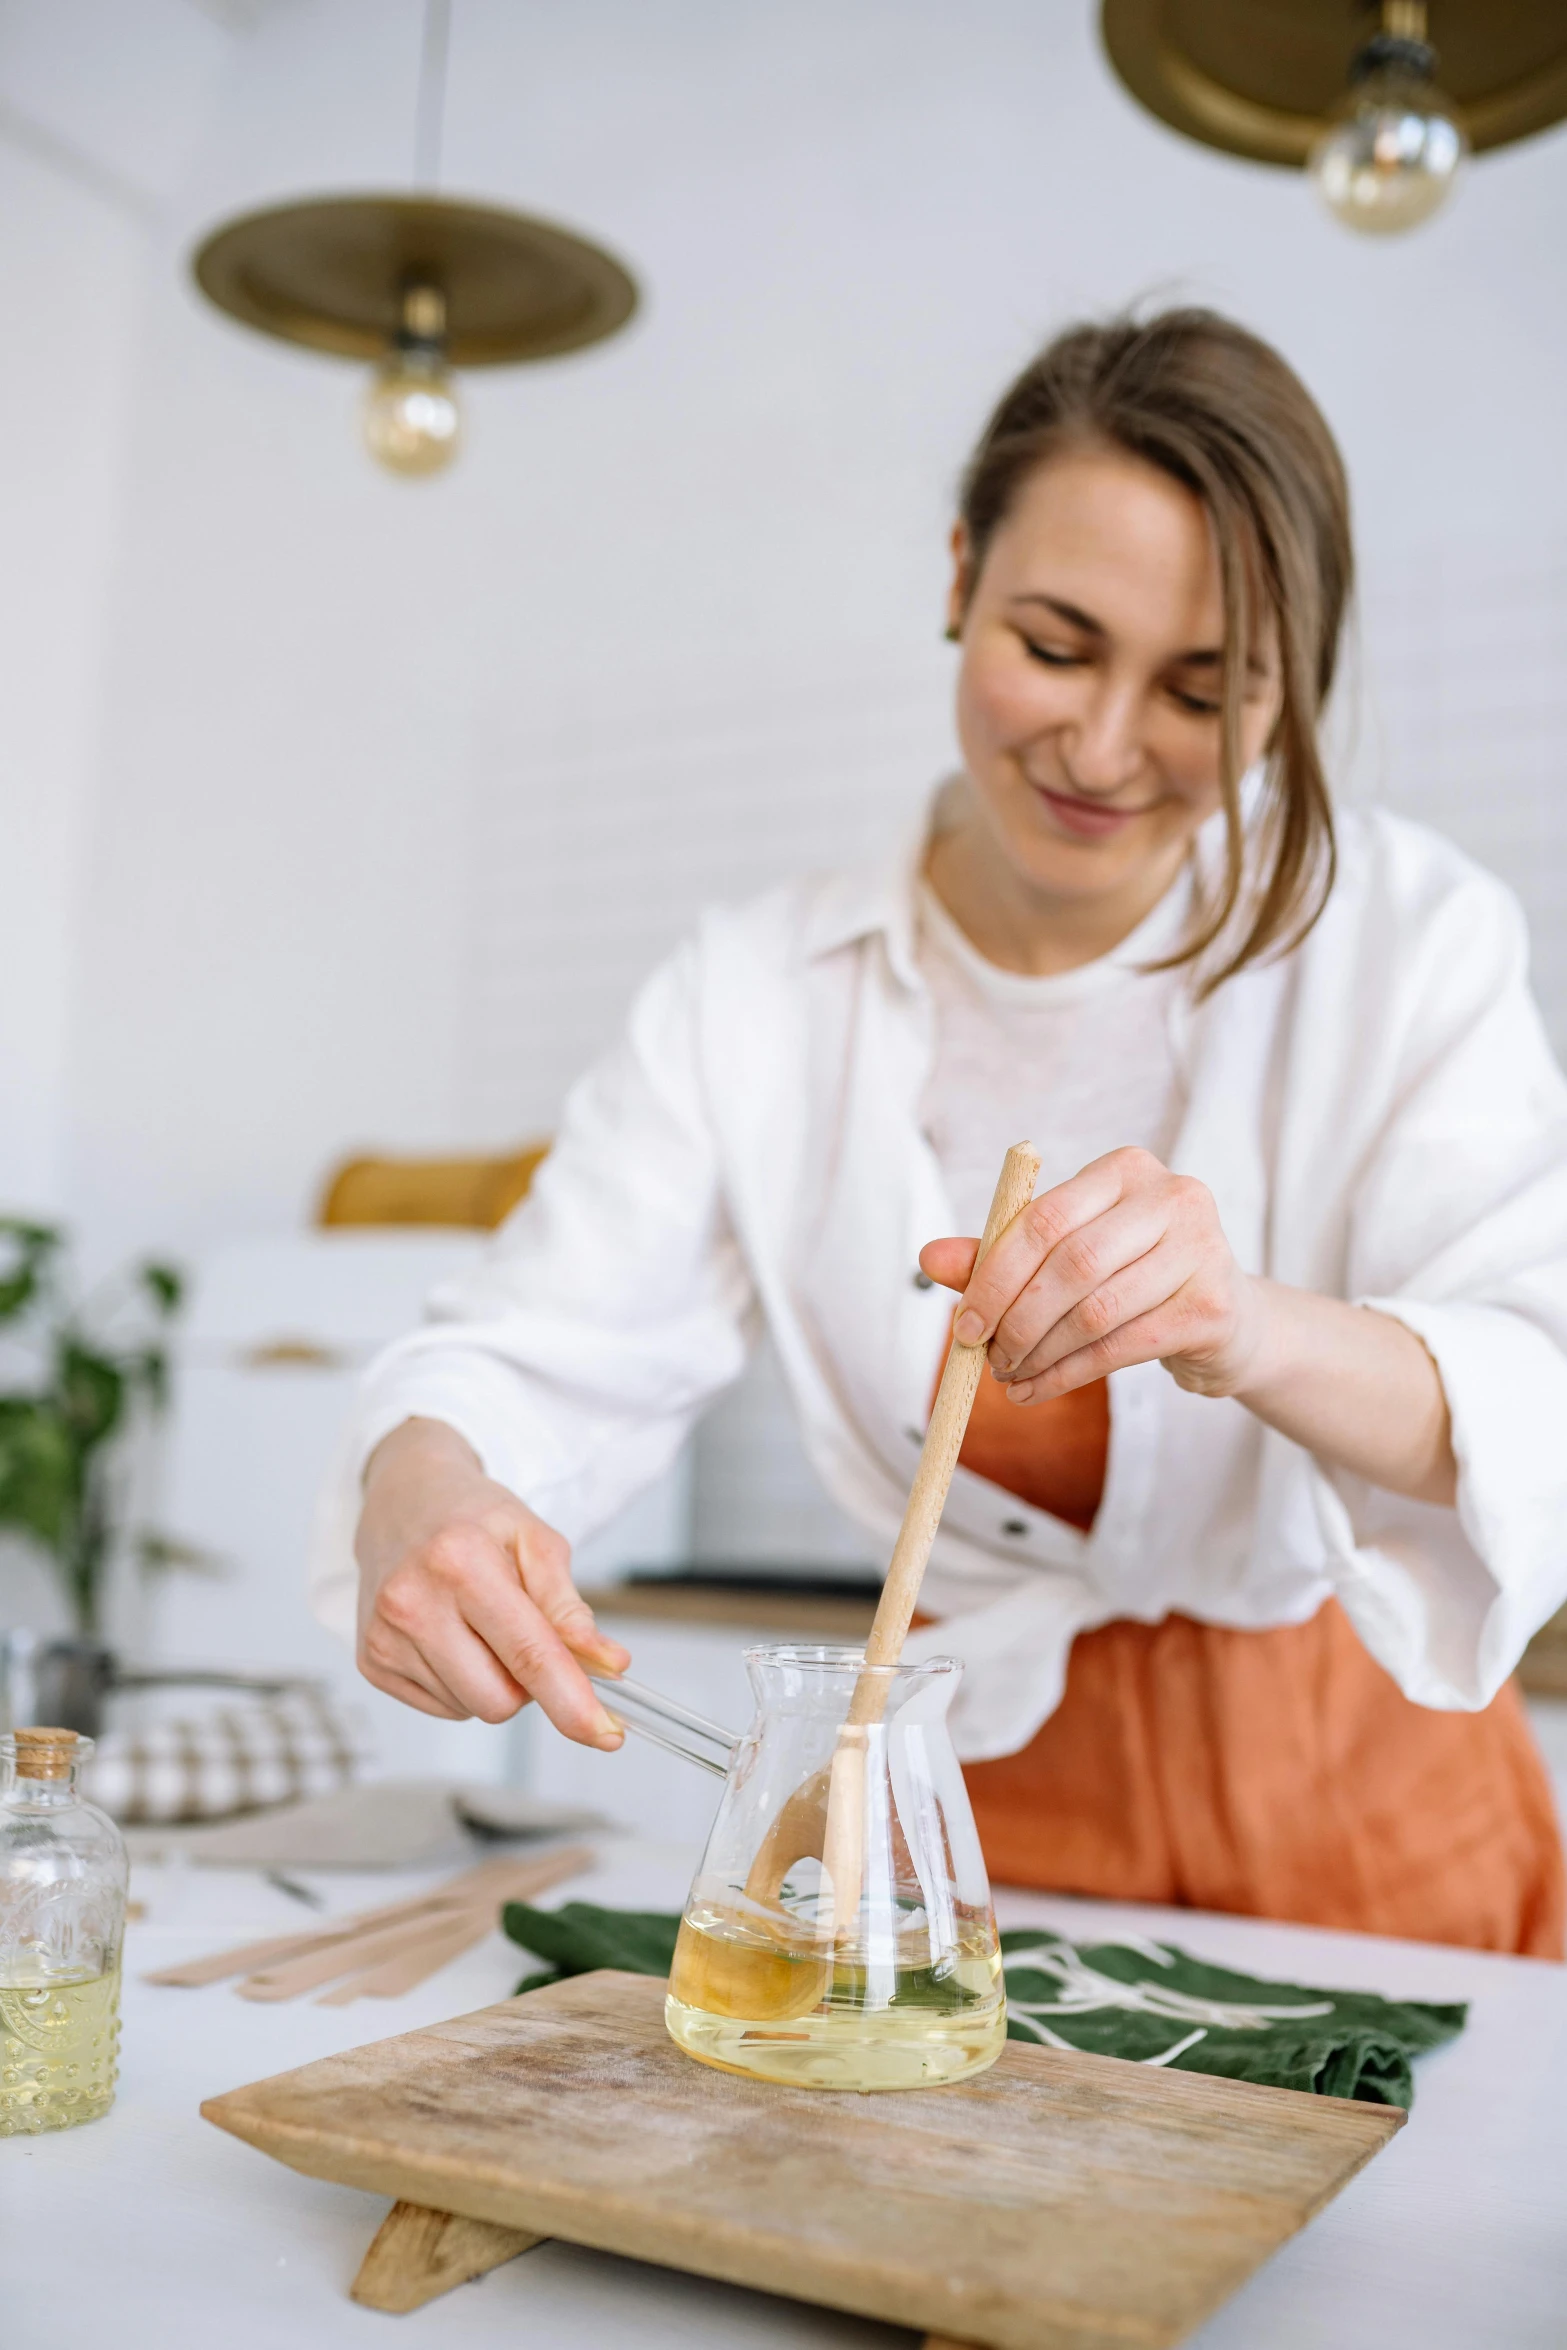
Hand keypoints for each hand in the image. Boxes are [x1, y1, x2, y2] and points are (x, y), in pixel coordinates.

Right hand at [354, 1418, 628, 1746]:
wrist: (403, 1502)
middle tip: (522, 1633)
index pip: (528, 1654)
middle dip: (529, 1683)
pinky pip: (444, 1708)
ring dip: (494, 1682)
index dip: (571, 1700)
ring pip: (473, 1709)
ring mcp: (384, 1637)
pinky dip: (462, 1684)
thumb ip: (570, 1608)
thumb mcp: (535, 1541)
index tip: (605, 1733)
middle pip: (500, 1700)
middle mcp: (413, 1601)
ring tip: (481, 1626)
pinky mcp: (371, 1663)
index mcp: (461, 1562)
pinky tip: (453, 1638)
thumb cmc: (474, 1519)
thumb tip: (609, 1664)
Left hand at [919, 1147, 1269, 1403]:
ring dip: (1040, 1353)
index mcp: (1127, 1169)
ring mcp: (1202, 1249)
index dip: (995, 1275)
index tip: (963, 1325)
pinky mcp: (1213, 1306)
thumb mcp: (1066, 1254)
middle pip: (1072, 1264)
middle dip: (1017, 1319)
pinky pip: (1123, 1346)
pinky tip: (1038, 1389)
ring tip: (1009, 1376)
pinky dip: (1069, 1374)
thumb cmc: (1132, 1276)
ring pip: (1096, 1310)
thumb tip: (929, 1258)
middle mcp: (1173, 1197)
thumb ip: (1002, 1252)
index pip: (1045, 1217)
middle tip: (987, 1358)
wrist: (1223, 1319)